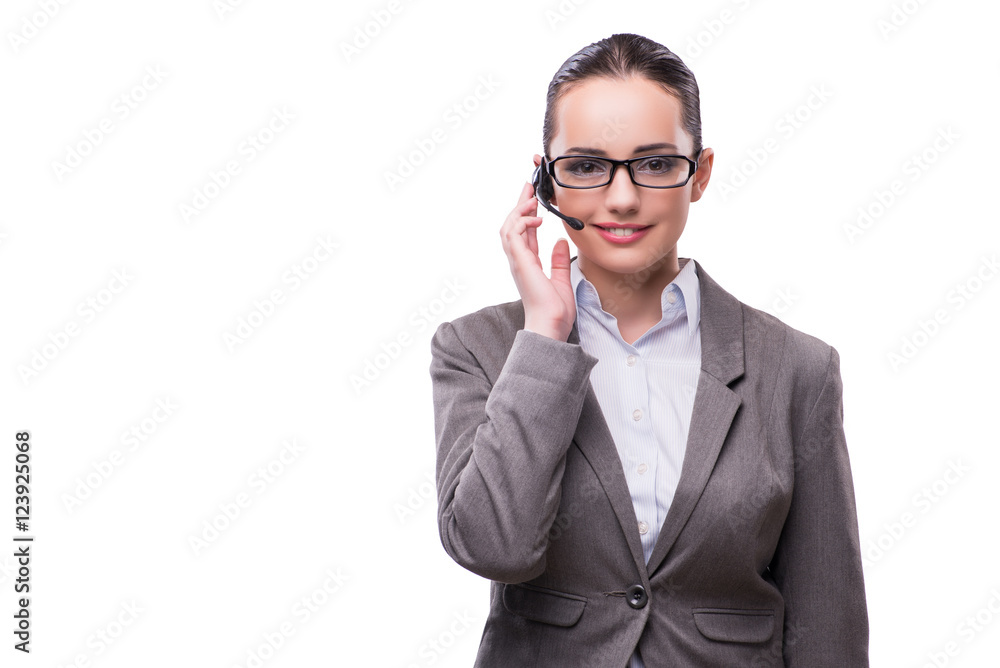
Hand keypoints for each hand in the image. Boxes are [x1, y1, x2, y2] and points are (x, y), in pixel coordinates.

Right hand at [499, 178, 574, 340]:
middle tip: (529, 186)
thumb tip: (560, 242)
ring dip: (519, 210)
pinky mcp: (520, 263)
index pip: (524, 233)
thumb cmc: (554, 311)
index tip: (533, 198)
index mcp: (528, 264)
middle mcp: (519, 261)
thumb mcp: (561, 280)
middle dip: (519, 204)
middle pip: (512, 225)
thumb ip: (558, 260)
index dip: (527, 214)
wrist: (550, 325)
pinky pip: (513, 235)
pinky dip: (522, 223)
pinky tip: (536, 218)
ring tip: (531, 198)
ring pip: (508, 227)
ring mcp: (517, 262)